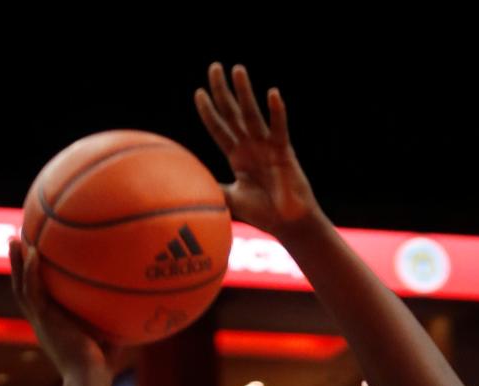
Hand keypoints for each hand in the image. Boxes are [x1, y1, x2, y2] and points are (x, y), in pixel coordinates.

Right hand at [9, 239, 126, 382]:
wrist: (90, 379)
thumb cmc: (102, 367)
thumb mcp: (108, 336)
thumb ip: (113, 319)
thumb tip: (135, 303)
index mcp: (52, 325)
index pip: (38, 299)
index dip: (34, 280)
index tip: (35, 260)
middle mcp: (42, 322)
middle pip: (23, 289)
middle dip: (18, 266)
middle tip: (17, 242)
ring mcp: (40, 321)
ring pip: (20, 287)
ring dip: (16, 262)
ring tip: (14, 239)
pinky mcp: (43, 320)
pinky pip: (32, 290)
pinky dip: (31, 271)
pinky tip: (33, 251)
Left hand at [195, 62, 319, 236]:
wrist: (289, 223)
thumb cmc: (264, 213)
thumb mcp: (232, 200)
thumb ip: (214, 189)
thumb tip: (189, 186)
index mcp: (238, 157)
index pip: (219, 129)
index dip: (209, 112)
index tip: (199, 93)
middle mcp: (251, 146)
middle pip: (233, 114)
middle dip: (223, 91)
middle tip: (214, 67)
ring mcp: (267, 146)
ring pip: (252, 115)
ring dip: (245, 93)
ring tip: (237, 70)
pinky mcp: (284, 151)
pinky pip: (279, 129)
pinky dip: (277, 112)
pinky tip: (272, 94)